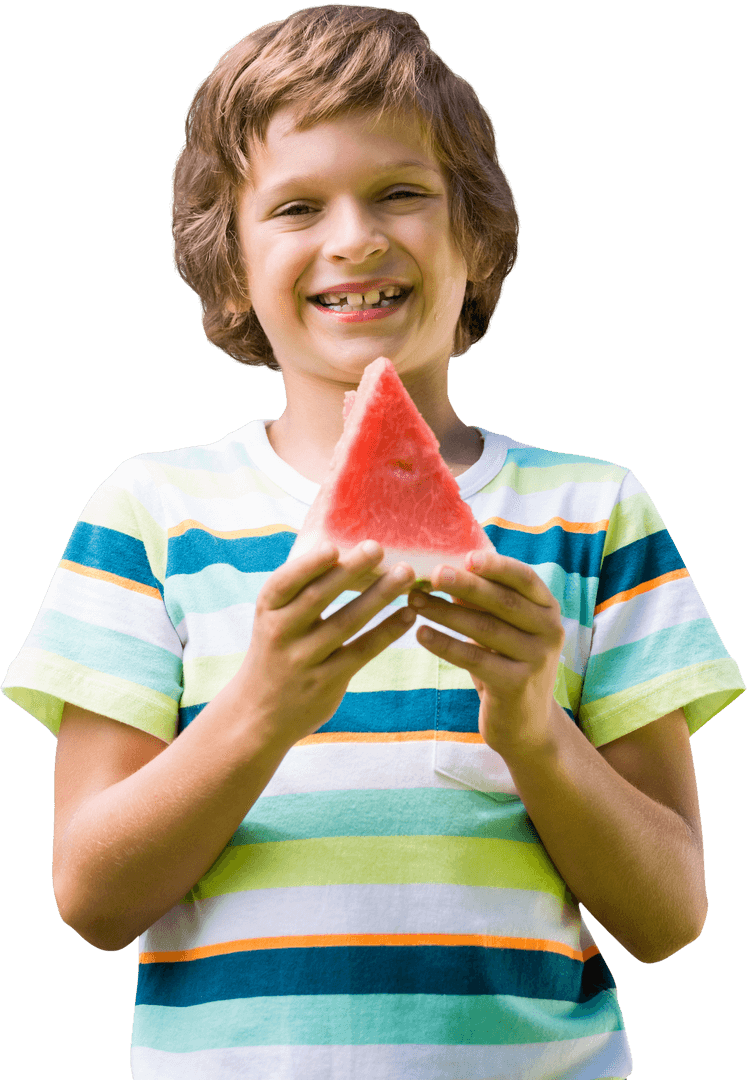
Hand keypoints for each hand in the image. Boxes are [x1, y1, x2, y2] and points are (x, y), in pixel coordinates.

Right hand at [234, 540, 415, 746]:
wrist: (259, 714)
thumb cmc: (276, 651)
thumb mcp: (274, 620)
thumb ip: (299, 591)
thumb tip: (340, 546)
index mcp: (267, 611)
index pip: (282, 584)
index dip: (307, 566)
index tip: (333, 547)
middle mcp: (282, 634)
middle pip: (318, 598)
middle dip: (350, 571)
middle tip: (378, 547)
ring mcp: (304, 660)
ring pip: (346, 623)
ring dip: (379, 596)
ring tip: (405, 573)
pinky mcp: (328, 681)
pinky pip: (363, 651)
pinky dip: (387, 631)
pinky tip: (408, 614)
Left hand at [407, 550, 564, 757]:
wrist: (525, 724)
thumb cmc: (506, 663)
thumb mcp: (501, 629)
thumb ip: (484, 602)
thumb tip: (445, 568)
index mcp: (548, 609)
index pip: (524, 578)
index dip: (496, 566)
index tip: (465, 555)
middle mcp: (550, 631)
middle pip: (502, 601)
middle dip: (464, 585)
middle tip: (432, 574)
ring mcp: (537, 659)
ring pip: (484, 628)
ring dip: (446, 612)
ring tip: (415, 600)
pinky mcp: (517, 685)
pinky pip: (475, 659)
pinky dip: (445, 644)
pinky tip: (420, 634)